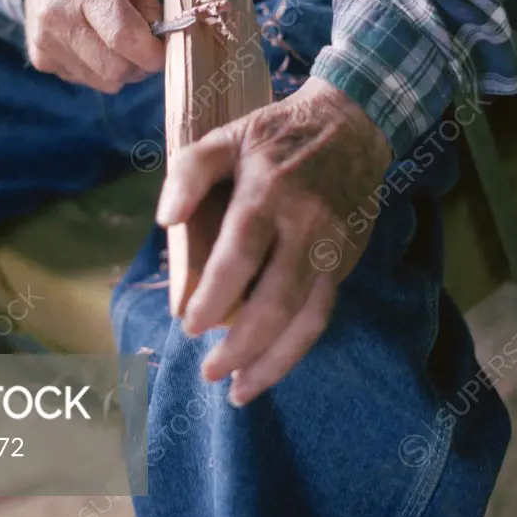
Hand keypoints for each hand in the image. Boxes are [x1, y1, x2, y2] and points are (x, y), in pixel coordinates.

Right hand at [24, 0, 164, 91]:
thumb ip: (147, 2)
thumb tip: (161, 38)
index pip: (122, 35)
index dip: (152, 52)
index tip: (164, 50)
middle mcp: (59, 18)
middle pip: (115, 68)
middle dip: (140, 64)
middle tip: (146, 47)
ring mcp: (46, 43)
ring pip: (104, 81)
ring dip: (123, 70)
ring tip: (120, 43)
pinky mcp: (41, 59)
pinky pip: (86, 80)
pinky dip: (100, 70)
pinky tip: (96, 44)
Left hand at [155, 76, 391, 405]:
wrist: (351, 127)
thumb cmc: (275, 135)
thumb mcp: (226, 136)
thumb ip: (189, 173)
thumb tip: (166, 221)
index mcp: (268, 192)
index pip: (240, 255)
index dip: (214, 297)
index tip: (189, 325)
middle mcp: (305, 225)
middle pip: (276, 300)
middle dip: (242, 346)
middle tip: (209, 372)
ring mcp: (331, 247)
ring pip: (306, 317)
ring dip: (273, 361)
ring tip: (239, 390)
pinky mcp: (345, 261)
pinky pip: (323, 312)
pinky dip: (298, 346)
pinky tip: (271, 366)